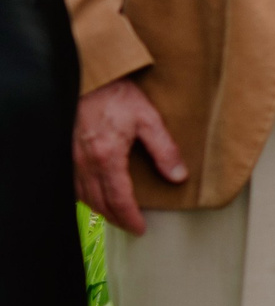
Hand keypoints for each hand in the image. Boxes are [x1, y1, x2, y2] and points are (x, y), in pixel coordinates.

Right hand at [73, 77, 185, 234]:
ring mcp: (71, 159)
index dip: (130, 218)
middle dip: (116, 218)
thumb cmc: (116, 94)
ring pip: (83, 195)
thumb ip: (165, 149)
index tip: (140, 229)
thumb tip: (179, 177)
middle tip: (131, 226)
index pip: (118, 199)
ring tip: (116, 214)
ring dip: (100, 208)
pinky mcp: (65, 152)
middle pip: (99, 202)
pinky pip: (72, 183)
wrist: (88, 77)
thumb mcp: (148, 119)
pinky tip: (95, 195)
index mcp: (107, 157)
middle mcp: (85, 163)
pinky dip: (84, 195)